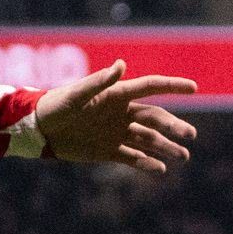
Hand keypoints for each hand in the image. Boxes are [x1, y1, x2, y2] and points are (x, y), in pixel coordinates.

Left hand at [33, 63, 198, 173]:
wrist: (38, 129)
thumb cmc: (56, 105)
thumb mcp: (76, 94)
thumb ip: (99, 81)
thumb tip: (122, 64)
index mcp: (118, 95)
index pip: (151, 87)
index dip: (173, 86)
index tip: (193, 88)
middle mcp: (122, 113)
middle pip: (155, 118)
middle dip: (174, 126)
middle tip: (190, 136)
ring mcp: (116, 133)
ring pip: (148, 140)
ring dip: (166, 147)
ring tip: (184, 156)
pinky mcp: (107, 151)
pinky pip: (131, 158)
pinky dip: (146, 163)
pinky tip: (161, 169)